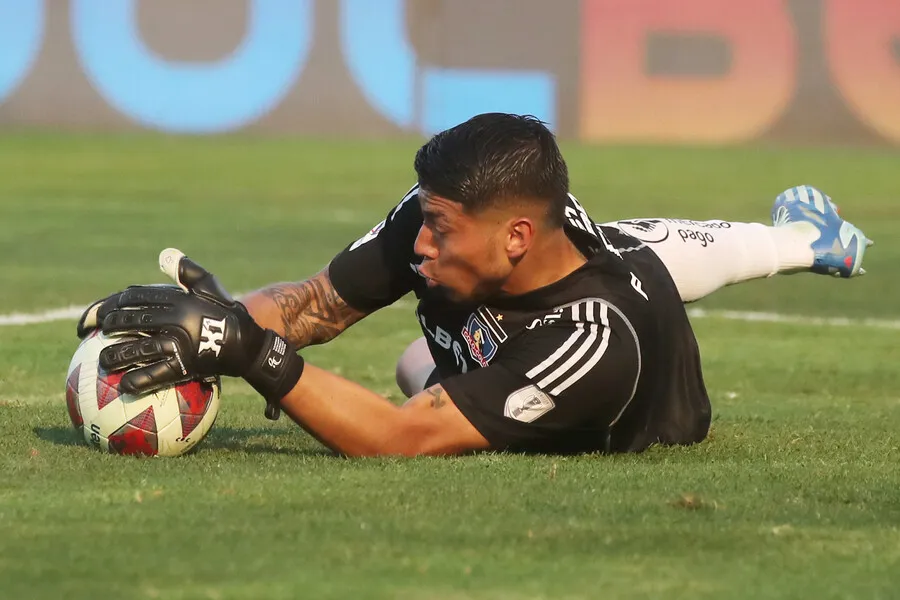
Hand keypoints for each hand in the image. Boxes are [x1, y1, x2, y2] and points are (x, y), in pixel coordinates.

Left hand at [95, 248, 303, 418]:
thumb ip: (187, 271)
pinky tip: (123, 385)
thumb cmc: (226, 313)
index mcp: (178, 299)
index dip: (111, 304)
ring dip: (116, 355)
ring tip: (101, 362)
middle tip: (92, 334)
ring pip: (140, 347)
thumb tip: (165, 254)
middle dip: (109, 325)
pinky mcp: (186, 365)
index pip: (136, 297)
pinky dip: (138, 379)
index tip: (96, 314)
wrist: (249, 343)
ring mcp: (181, 343)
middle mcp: (177, 319)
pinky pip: (157, 374)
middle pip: (133, 319)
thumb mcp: (210, 287)